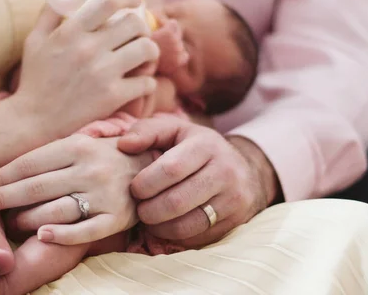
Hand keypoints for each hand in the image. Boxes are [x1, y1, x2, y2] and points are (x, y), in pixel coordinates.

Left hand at [0, 135, 152, 244]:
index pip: (30, 162)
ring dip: (26, 217)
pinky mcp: (117, 218)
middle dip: (0, 197)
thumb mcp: (83, 142)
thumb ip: (49, 154)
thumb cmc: (109, 154)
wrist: (157, 164)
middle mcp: (90, 168)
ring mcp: (105, 195)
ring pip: (56, 209)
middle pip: (35, 186)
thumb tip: (2, 169)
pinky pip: (85, 231)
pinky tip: (42, 235)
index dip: (1, 175)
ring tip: (10, 222)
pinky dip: (61, 234)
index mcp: (79, 145)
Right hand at [9, 0, 159, 137]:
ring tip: (145, 57)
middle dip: (143, 26)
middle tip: (140, 34)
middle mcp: (88, 49)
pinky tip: (140, 83)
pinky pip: (147, 82)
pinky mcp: (112, 97)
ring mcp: (103, 73)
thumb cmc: (35, 80)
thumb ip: (47, 15)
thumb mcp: (34, 41)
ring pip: (147, 50)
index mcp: (70, 32)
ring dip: (151, 52)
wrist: (34, 122)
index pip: (109, 1)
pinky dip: (148, 82)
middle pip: (135, 23)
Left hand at [118, 114, 280, 248]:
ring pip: (186, 225)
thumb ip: (147, 131)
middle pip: (176, 202)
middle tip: (139, 208)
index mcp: (207, 145)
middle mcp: (225, 171)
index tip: (135, 188)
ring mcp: (233, 199)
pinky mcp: (234, 222)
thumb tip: (124, 145)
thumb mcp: (175, 130)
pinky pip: (197, 238)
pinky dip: (175, 236)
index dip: (146, 183)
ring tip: (149, 218)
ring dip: (159, 227)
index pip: (170, 169)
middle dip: (149, 210)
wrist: (244, 168)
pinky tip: (167, 225)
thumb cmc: (196, 147)